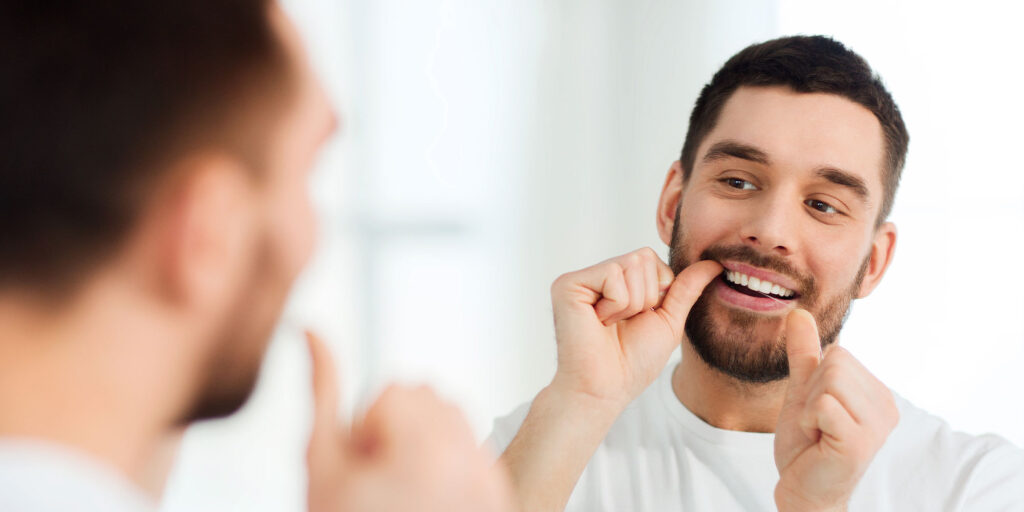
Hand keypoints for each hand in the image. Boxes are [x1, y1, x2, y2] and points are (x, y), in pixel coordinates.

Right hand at [304, 332, 511, 511]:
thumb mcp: (320, 464)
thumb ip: (322, 391)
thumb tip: (313, 333)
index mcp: (428, 447)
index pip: (394, 390)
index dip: (365, 429)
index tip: (362, 471)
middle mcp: (470, 460)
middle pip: (427, 399)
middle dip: (397, 429)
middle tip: (379, 482)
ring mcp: (488, 481)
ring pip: (451, 420)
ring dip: (423, 442)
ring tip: (401, 490)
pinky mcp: (498, 496)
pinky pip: (472, 449)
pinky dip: (448, 464)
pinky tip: (425, 498)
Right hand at [549, 247, 721, 408]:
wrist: (606, 389)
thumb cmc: (633, 362)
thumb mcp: (668, 320)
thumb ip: (687, 288)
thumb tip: (715, 263)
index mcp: (617, 282)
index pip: (651, 258)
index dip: (658, 291)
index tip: (637, 320)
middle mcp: (596, 276)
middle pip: (643, 257)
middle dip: (646, 297)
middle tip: (622, 324)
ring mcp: (581, 279)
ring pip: (631, 264)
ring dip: (632, 304)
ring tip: (610, 325)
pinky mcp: (568, 284)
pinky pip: (612, 275)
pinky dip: (616, 305)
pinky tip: (598, 322)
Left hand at [774, 310, 898, 510]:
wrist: (802, 489)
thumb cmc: (806, 445)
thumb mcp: (802, 390)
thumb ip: (804, 353)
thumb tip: (799, 312)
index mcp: (878, 393)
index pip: (838, 352)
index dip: (815, 380)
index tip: (819, 412)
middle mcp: (887, 406)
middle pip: (835, 362)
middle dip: (812, 392)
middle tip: (817, 424)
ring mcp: (877, 425)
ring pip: (828, 380)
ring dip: (809, 408)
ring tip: (818, 433)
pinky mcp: (859, 442)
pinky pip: (822, 404)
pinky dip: (809, 421)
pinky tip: (819, 442)